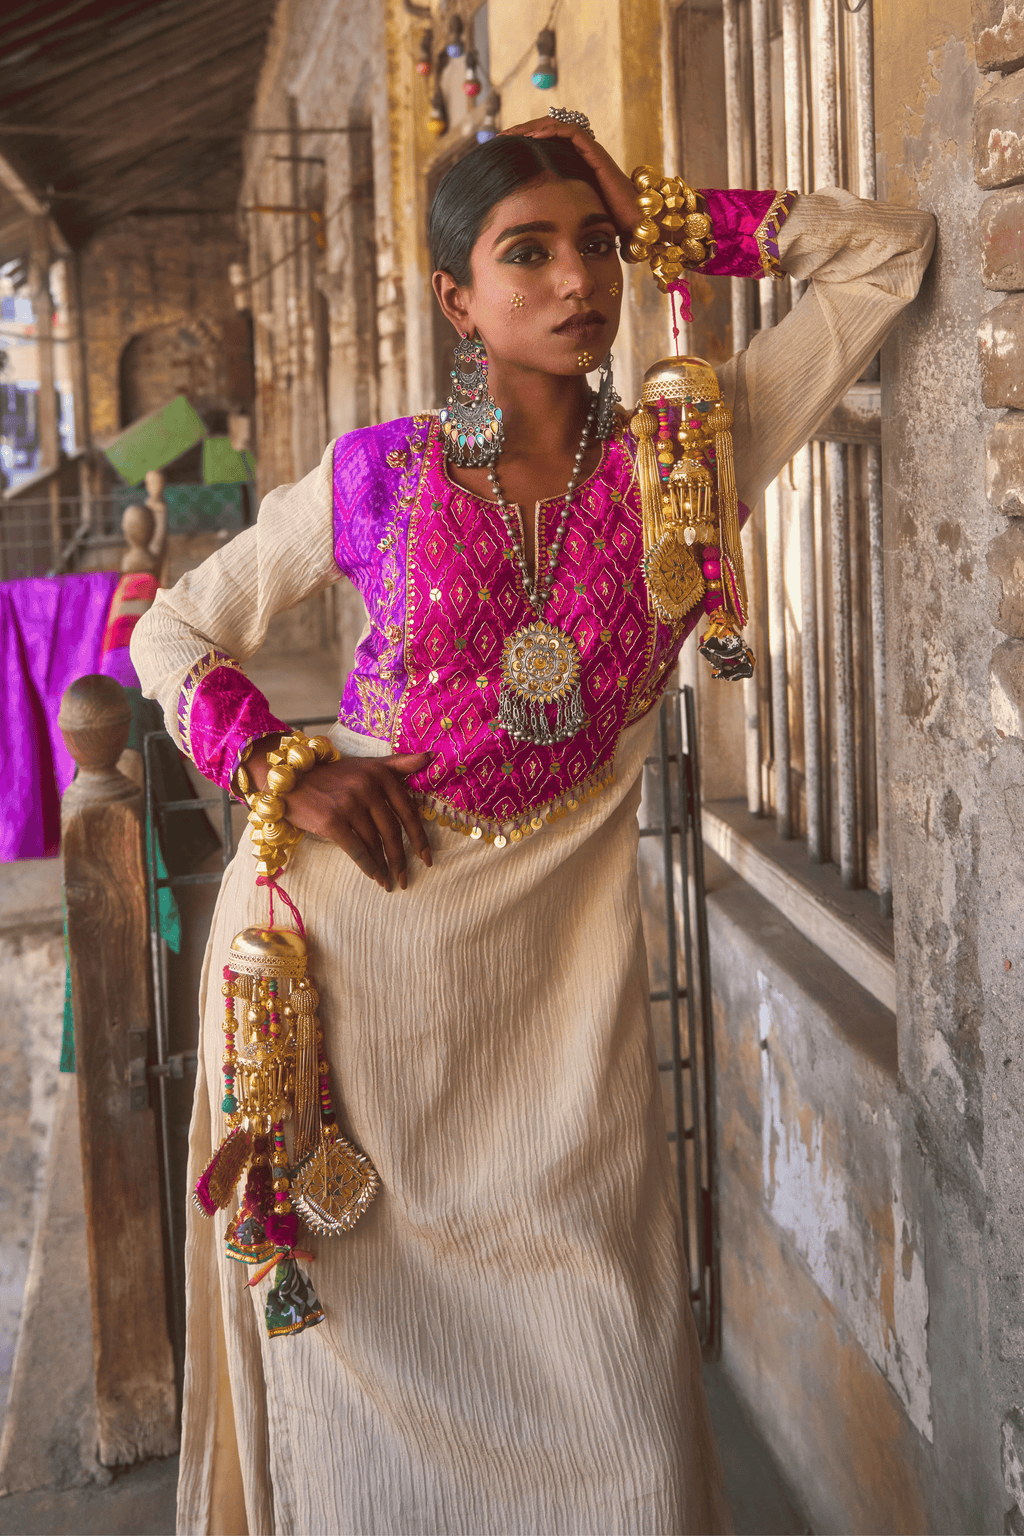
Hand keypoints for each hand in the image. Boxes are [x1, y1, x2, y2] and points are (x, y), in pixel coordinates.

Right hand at [247, 739, 432, 891]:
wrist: (290, 778)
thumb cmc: (332, 775)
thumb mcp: (367, 764)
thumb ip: (398, 763)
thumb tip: (432, 757)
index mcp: (380, 774)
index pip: (407, 810)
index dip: (419, 837)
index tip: (426, 857)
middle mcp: (367, 786)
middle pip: (392, 830)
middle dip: (401, 858)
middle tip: (406, 877)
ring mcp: (349, 804)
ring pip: (374, 842)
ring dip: (384, 865)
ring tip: (389, 880)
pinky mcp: (332, 821)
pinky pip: (356, 850)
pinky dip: (368, 867)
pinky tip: (375, 877)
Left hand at [500, 117, 638, 240]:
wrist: (637, 228)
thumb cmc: (610, 232)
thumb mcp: (572, 223)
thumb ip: (556, 221)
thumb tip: (529, 238)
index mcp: (575, 172)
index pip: (545, 149)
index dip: (523, 148)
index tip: (501, 153)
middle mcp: (583, 159)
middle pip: (547, 135)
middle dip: (522, 134)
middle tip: (499, 139)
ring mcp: (591, 154)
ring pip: (556, 128)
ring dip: (531, 128)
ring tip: (509, 135)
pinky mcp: (597, 154)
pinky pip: (571, 131)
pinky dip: (550, 130)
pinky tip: (530, 136)